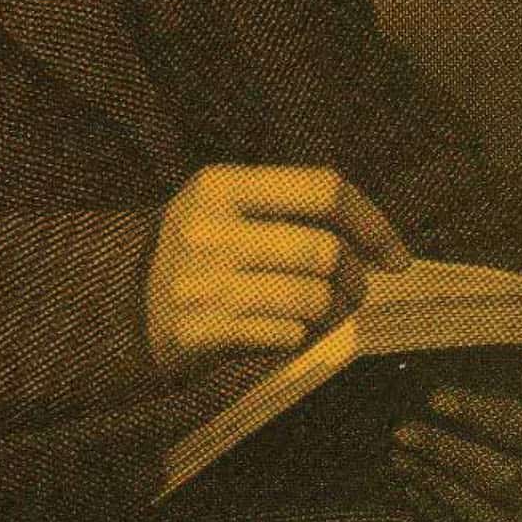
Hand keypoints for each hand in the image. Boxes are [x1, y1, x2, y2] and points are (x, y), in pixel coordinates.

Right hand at [145, 163, 410, 370]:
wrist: (126, 306)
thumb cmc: (203, 252)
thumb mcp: (228, 206)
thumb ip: (291, 208)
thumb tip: (381, 243)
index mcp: (220, 183)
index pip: (322, 188)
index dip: (371, 221)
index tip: (395, 254)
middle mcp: (209, 227)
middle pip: (325, 250)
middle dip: (356, 277)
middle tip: (353, 289)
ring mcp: (202, 281)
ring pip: (314, 298)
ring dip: (336, 312)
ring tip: (328, 313)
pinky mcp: (200, 331)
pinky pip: (287, 336)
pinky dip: (303, 338)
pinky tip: (291, 333)